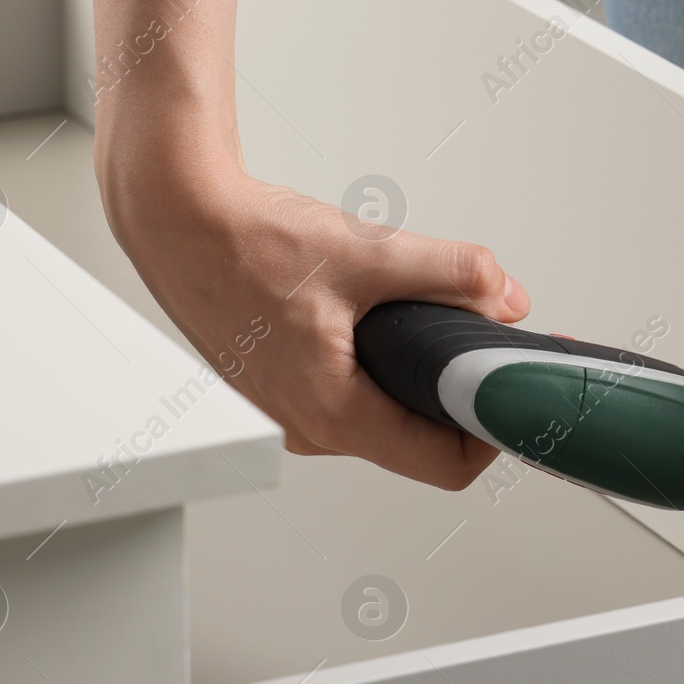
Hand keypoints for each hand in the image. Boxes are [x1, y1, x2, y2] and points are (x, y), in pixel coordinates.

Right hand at [95, 130, 530, 489]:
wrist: (174, 218)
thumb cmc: (242, 242)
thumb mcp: (368, 253)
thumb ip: (452, 274)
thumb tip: (505, 297)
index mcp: (331, 413)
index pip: (445, 465)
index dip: (491, 428)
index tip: (508, 386)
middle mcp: (307, 428)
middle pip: (417, 443)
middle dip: (458, 394)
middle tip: (481, 341)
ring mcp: (290, 413)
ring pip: (384, 416)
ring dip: (418, 376)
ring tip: (428, 319)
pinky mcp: (281, 388)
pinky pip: (351, 394)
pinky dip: (381, 364)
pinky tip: (380, 317)